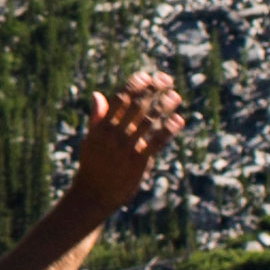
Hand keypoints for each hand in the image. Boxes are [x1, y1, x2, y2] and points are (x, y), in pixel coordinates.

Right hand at [67, 65, 184, 225]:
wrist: (94, 194)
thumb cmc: (92, 165)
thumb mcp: (91, 140)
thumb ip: (97, 118)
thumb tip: (97, 95)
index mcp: (102, 127)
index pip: (120, 99)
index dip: (134, 85)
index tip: (145, 76)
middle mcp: (114, 134)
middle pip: (137, 106)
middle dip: (153, 90)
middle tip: (166, 79)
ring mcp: (127, 147)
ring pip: (149, 121)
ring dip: (164, 106)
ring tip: (175, 95)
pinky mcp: (138, 161)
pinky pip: (157, 142)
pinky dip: (169, 129)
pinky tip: (178, 120)